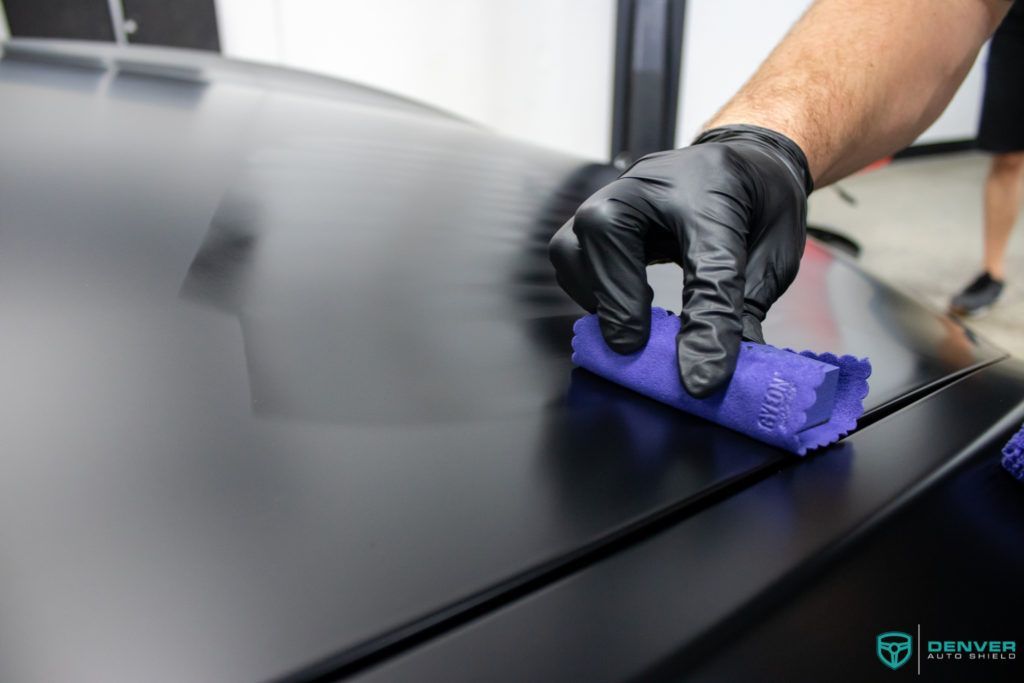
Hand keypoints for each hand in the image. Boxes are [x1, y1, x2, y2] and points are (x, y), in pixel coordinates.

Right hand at [549, 124, 811, 396]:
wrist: (737, 158)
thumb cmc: (755, 202)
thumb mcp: (775, 252)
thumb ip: (748, 304)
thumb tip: (730, 365)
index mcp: (714, 194)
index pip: (708, 266)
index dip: (707, 326)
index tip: (702, 380)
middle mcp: (650, 185)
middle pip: (608, 235)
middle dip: (619, 301)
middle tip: (638, 347)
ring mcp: (612, 195)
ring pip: (573, 248)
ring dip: (597, 297)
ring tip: (632, 326)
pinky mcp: (591, 216)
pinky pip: (569, 257)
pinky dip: (587, 290)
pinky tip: (620, 306)